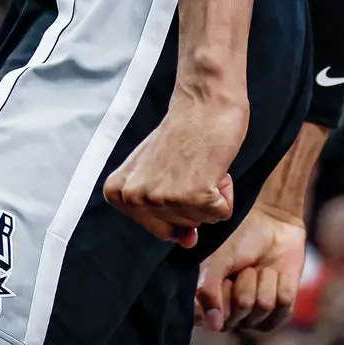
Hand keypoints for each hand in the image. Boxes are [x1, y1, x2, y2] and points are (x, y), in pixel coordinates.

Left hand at [104, 91, 247, 246]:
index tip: (173, 174)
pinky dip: (225, 194)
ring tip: (201, 164)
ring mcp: (162, 198)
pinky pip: (222, 214)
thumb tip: (187, 243)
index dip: (175, 205)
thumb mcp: (157, 173)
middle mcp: (135, 198)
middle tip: (190, 165)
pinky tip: (215, 168)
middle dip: (193, 199)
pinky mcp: (193, 196)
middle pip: (180, 227)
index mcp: (118, 192)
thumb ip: (164, 212)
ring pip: (201, 221)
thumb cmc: (182, 133)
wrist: (204, 101)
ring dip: (210, 195)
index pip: (159, 229)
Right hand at [195, 202, 305, 331]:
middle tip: (244, 267)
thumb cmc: (238, 238)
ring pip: (262, 306)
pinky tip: (276, 272)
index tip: (223, 273)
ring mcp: (258, 317)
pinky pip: (283, 303)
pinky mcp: (282, 311)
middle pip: (239, 313)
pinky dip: (280, 280)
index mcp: (211, 306)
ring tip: (259, 267)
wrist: (270, 222)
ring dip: (262, 279)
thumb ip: (208, 289)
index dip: (219, 294)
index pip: (211, 319)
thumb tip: (214, 326)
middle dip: (242, 283)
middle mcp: (233, 317)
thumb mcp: (218, 258)